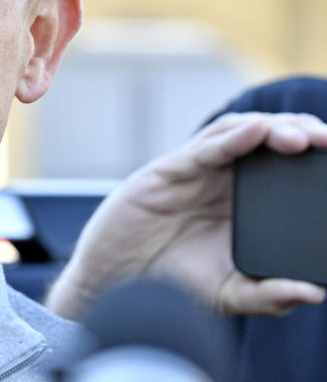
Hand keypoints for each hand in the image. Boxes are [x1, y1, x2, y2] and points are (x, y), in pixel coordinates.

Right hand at [45, 112, 326, 319]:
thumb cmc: (170, 285)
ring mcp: (196, 173)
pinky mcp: (168, 171)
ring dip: (272, 128)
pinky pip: (204, 148)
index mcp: (243, 204)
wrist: (116, 285)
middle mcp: (223, 182)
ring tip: (302, 137)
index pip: (285, 168)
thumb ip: (269, 296)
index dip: (314, 159)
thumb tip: (315, 292)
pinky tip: (257, 132)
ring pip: (239, 133)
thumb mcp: (229, 295)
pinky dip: (232, 137)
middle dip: (301, 134)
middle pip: (267, 141)